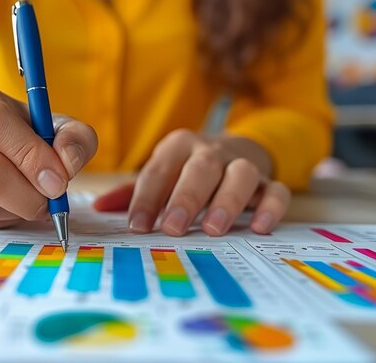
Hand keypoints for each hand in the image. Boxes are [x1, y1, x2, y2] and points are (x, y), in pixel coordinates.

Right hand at [0, 80, 97, 227]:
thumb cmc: (21, 131)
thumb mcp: (53, 124)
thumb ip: (74, 137)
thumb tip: (68, 162)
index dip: (30, 155)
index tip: (59, 180)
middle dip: (29, 193)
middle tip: (52, 198)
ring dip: (18, 209)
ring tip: (34, 198)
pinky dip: (4, 217)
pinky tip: (13, 203)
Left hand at [93, 129, 289, 235]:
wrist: (236, 150)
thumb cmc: (188, 169)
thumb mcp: (161, 173)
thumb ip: (134, 192)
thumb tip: (98, 208)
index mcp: (178, 146)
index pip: (159, 169)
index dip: (147, 197)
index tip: (138, 226)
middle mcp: (211, 150)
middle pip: (201, 167)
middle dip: (186, 198)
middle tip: (173, 228)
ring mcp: (242, 163)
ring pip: (240, 174)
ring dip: (227, 201)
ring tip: (213, 229)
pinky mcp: (267, 180)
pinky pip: (276, 190)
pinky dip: (270, 207)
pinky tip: (257, 226)